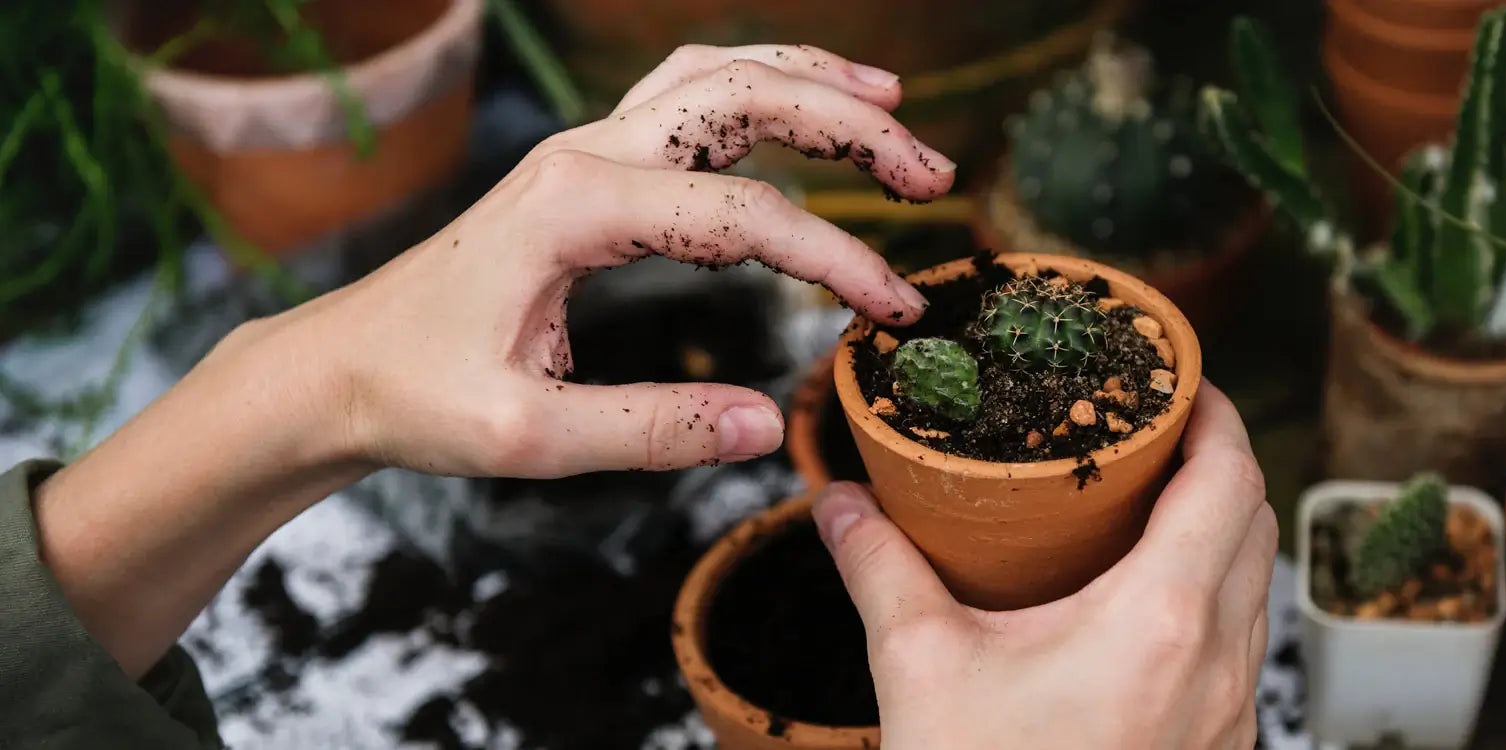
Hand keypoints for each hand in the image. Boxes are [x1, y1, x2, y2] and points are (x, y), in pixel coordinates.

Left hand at [29, 43, 954, 678]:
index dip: (836, 260)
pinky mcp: (588, 167)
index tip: (895, 312)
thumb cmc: (420, 397)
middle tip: (932, 173)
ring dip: (812, 84)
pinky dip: (761, 89)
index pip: (744, 215)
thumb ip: (652, 430)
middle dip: (851, 126)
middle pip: (744, 98)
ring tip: (894, 110)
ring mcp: (585, 149)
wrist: (340, 367)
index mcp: (575, 209)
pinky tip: (808, 105)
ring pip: (718, 76)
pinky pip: (688, 97)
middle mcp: (585, 155)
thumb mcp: (529, 437)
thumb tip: (766, 426)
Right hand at [814, 383, 1275, 748]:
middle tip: (1154, 429)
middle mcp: (1219, 663)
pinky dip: (1214, 596)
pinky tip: (1148, 600)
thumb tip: (839, 502)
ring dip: (1220, 529)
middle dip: (1217, 460)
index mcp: (1161, 620)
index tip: (1179, 378)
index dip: (1215, 412)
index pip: (1229, 478)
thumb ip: (880, 569)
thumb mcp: (919, 667)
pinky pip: (1242, 646)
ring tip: (1149, 502)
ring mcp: (1231, 715)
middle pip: (1255, 521)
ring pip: (1256, 586)